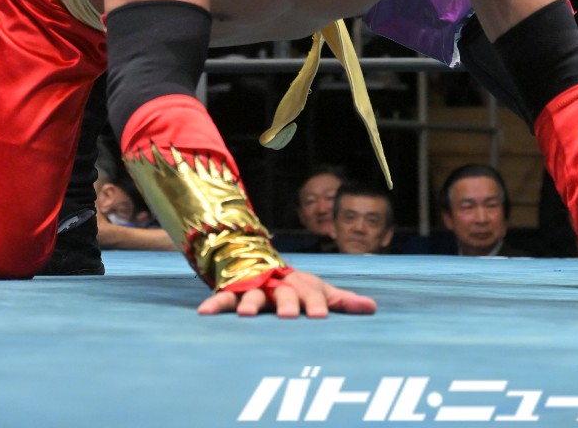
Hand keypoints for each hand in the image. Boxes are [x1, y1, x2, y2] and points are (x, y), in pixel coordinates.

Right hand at [197, 268, 376, 317]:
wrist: (261, 261)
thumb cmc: (295, 286)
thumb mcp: (319, 290)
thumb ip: (342, 300)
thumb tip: (373, 308)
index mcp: (301, 285)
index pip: (312, 295)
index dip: (316, 304)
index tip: (320, 317)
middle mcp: (278, 284)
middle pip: (284, 294)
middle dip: (286, 304)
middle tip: (288, 317)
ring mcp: (255, 287)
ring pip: (253, 295)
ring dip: (249, 304)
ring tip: (247, 316)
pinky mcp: (233, 291)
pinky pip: (223, 297)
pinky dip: (214, 304)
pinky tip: (204, 314)